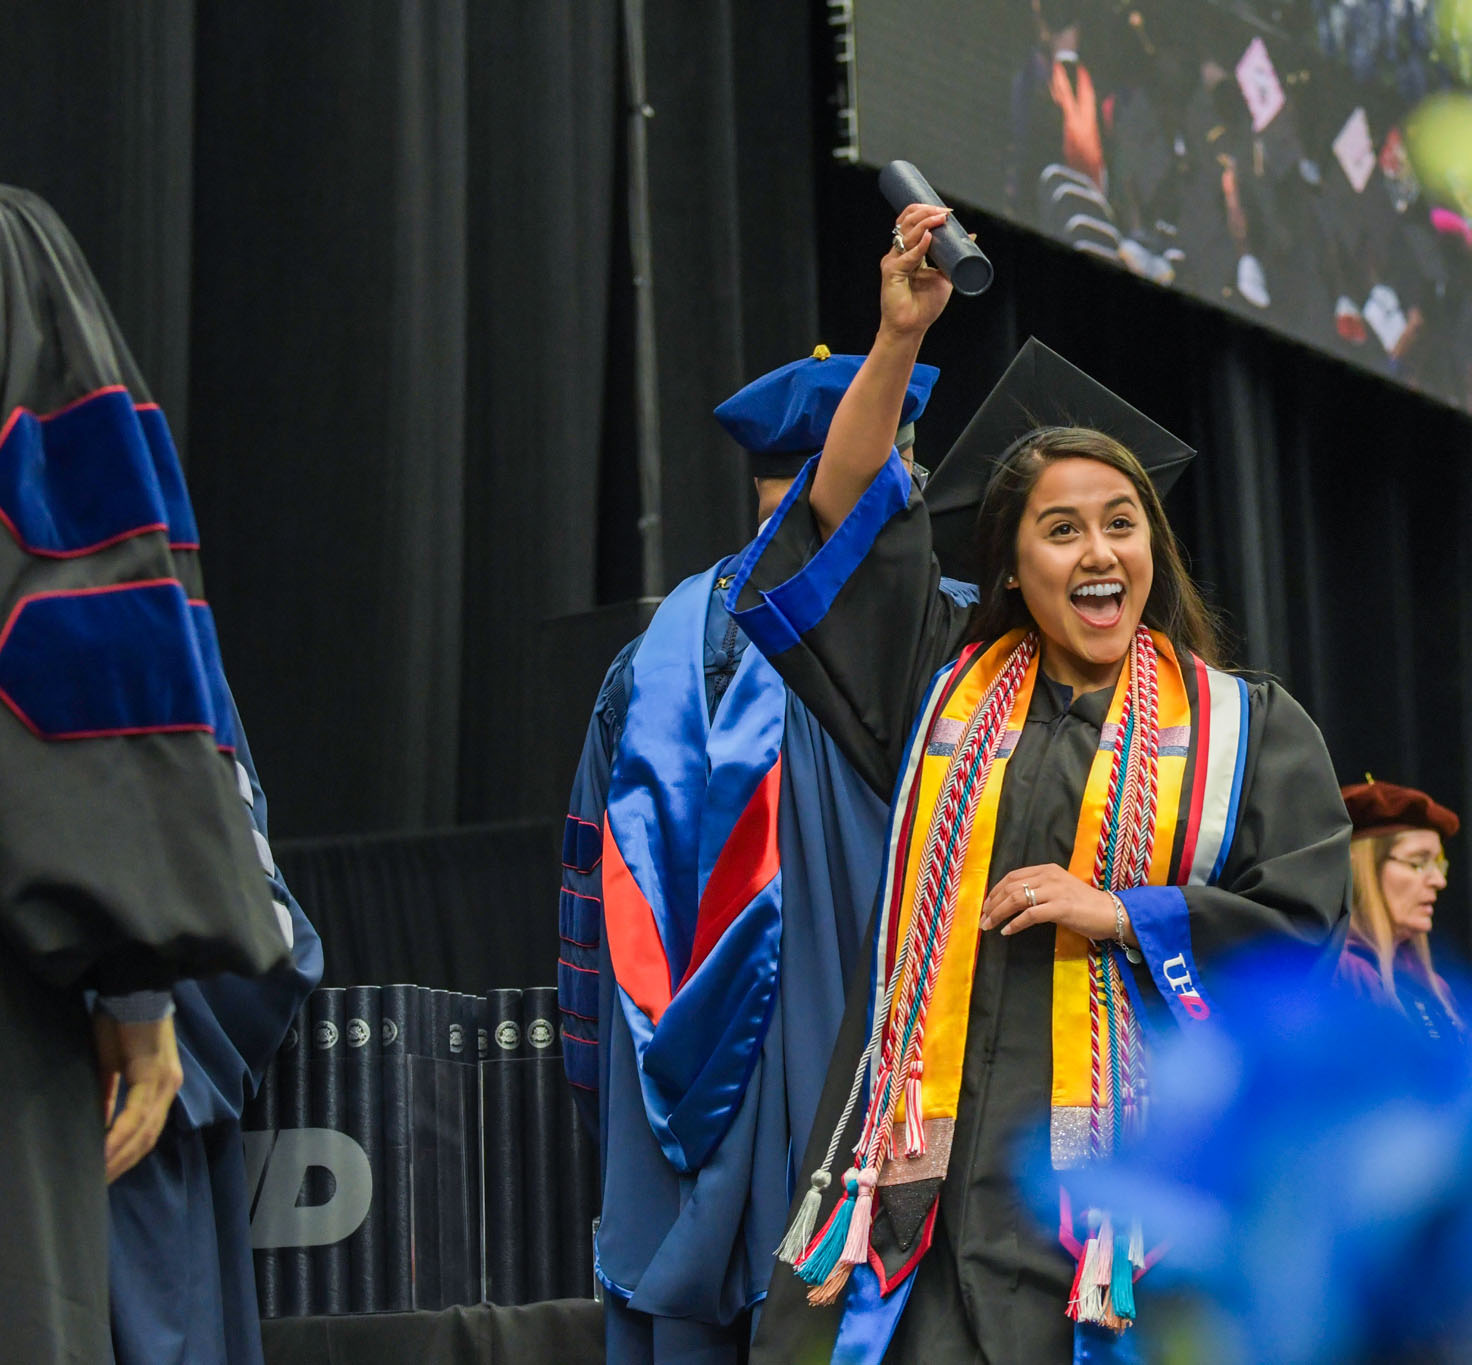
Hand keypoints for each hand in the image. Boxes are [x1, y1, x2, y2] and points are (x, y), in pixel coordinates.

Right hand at [93, 1013, 182, 1181]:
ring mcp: (166, 1082)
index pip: (148, 1131)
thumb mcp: (114, 1067)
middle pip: (148, 1138)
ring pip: (145, 1131)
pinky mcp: (155, 1074)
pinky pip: (137, 1113)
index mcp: (162, 1087)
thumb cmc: (122, 1025)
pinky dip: (120, 1134)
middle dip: (123, 1163)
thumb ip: (111, 1096)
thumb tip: (103, 1126)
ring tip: (98, 1175)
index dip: (128, 1155)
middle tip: (99, 1184)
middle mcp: (169, 1088)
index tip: (108, 1174)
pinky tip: (103, 1151)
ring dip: (120, 1155)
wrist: (135, 992)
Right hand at [879, 203, 954, 339]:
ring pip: (906, 234)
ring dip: (924, 223)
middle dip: (925, 212)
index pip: (911, 222)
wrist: (912, 327)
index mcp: (909, 251)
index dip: (926, 212)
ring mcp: (893, 261)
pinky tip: (929, 238)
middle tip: (944, 212)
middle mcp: (899, 253)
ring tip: (940, 219)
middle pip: (906, 222)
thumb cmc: (925, 305)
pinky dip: (919, 246)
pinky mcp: (891, 272)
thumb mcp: (945, 275)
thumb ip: (954, 257)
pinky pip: (906, 256)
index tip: (946, 212)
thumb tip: (972, 236)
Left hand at [981, 863, 1134, 944]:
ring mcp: (1055, 891)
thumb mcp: (1058, 889)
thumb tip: (1012, 900)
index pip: (1012, 876)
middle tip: (983, 918)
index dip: (995, 890)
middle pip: (1010, 887)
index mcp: (1047, 869)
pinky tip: (1007, 931)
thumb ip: (1039, 889)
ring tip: (989, 925)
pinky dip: (1015, 924)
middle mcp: (1049, 876)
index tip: (986, 905)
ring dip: (998, 914)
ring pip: (1016, 899)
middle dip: (992, 904)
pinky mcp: (1061, 907)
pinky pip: (1030, 915)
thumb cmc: (1084, 904)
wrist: (1110, 913)